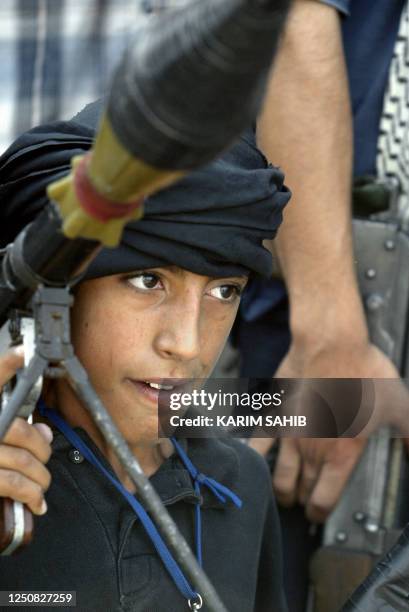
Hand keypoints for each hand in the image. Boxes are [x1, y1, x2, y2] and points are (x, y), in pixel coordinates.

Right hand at [0, 347, 52, 514]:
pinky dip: (31, 494)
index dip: (7, 363)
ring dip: (40, 476)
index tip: (24, 351)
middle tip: (44, 457)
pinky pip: (12, 484)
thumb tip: (44, 434)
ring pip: (22, 460)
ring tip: (41, 483)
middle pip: (21, 431)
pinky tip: (36, 501)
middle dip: (41, 448)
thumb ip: (13, 425)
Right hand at [250, 339, 405, 521]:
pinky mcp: (276, 415)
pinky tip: (253, 462)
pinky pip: (258, 444)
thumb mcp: (397, 404)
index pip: (323, 499)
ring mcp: (290, 433)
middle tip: (306, 502)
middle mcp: (313, 449)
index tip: (319, 514)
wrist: (331, 344)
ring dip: (282, 490)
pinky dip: (254, 458)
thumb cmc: (361, 370)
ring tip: (285, 493)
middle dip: (305, 502)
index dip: (320, 513)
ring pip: (279, 476)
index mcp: (342, 453)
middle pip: (302, 491)